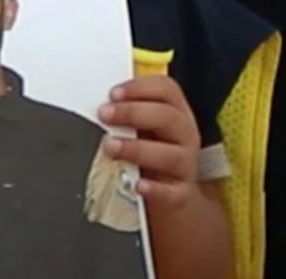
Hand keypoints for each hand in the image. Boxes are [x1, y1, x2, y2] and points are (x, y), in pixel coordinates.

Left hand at [98, 76, 200, 210]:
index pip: (167, 90)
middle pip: (168, 117)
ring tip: (111, 147)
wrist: (171, 198)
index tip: (113, 93)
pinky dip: (155, 189)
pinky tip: (138, 186)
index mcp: (177, 113)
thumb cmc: (150, 156)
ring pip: (170, 154)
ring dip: (138, 149)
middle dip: (134, 112)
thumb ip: (128, 116)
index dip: (140, 87)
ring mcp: (186, 165)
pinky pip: (172, 192)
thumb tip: (99, 106)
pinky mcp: (181, 194)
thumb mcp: (143, 131)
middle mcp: (185, 135)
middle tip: (105, 114)